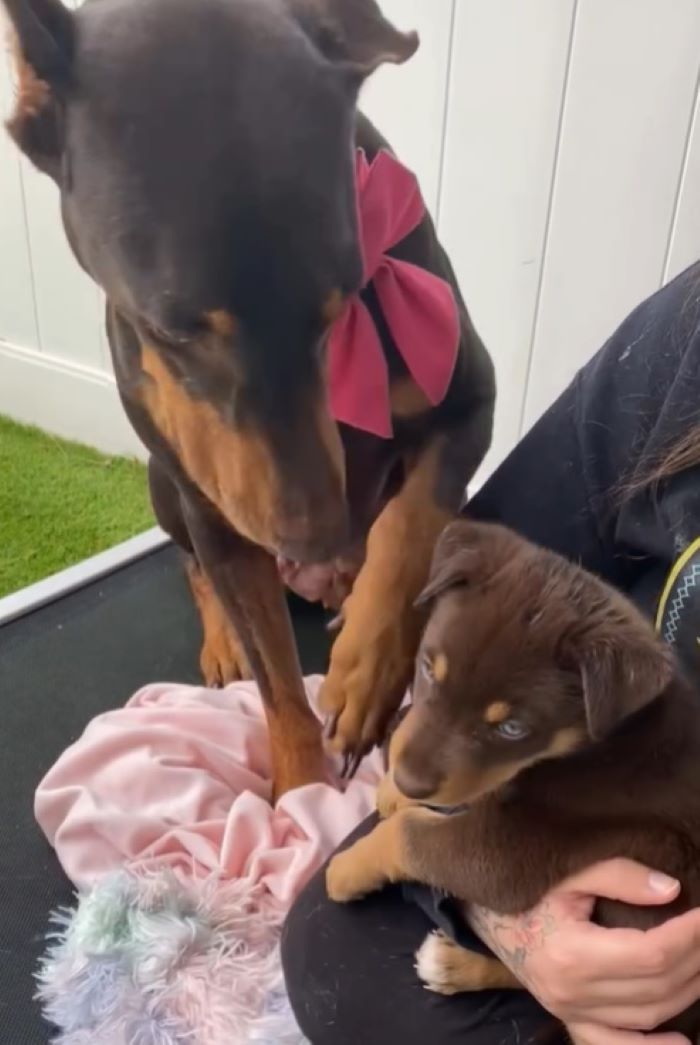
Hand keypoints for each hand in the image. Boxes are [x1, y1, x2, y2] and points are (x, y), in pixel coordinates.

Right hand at [469, 860, 699, 1041]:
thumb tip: (672, 890)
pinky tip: (682, 1044)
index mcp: (572, 954)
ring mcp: (571, 1012)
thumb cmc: (526, 889)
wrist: (484, 913)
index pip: (650, 953)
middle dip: (695, 957)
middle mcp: (573, 993)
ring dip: (687, 990)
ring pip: (648, 1015)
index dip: (688, 935)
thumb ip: (618, 876)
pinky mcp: (571, 1020)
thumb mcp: (568, 873)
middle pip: (656, 985)